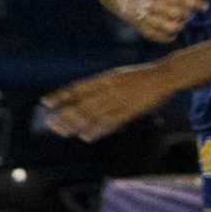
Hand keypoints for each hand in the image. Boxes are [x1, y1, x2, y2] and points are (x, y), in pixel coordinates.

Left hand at [40, 63, 169, 140]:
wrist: (165, 76)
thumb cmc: (140, 77)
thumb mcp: (118, 75)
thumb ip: (101, 85)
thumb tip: (80, 93)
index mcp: (106, 78)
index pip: (78, 88)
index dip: (61, 95)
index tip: (45, 102)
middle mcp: (109, 89)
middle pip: (83, 103)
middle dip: (65, 114)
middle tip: (50, 123)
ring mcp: (120, 101)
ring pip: (94, 114)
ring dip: (76, 123)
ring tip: (62, 131)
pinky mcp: (131, 112)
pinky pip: (111, 122)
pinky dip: (98, 130)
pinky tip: (86, 136)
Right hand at [131, 0, 207, 43]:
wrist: (129, 4)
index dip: (195, 3)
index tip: (206, 6)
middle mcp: (153, 6)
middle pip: (176, 13)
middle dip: (187, 15)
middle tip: (189, 16)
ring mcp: (148, 19)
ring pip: (170, 27)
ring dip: (179, 26)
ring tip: (180, 24)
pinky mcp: (145, 30)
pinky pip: (161, 37)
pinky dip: (169, 37)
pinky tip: (172, 33)